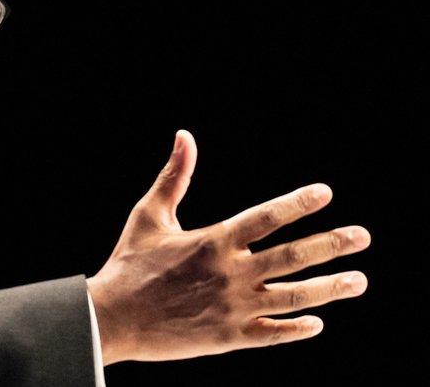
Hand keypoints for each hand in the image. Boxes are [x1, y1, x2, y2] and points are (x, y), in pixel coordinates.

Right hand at [87, 130, 370, 364]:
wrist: (110, 318)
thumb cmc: (128, 263)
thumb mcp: (149, 215)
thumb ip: (174, 176)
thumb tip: (184, 135)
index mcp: (212, 241)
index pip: (267, 217)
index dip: (298, 204)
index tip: (324, 194)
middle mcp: (229, 274)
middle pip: (293, 257)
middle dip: (332, 245)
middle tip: (362, 237)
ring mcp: (232, 308)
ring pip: (293, 297)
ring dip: (330, 288)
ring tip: (358, 280)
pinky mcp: (228, 337)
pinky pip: (272, 333)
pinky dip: (297, 328)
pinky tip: (317, 323)